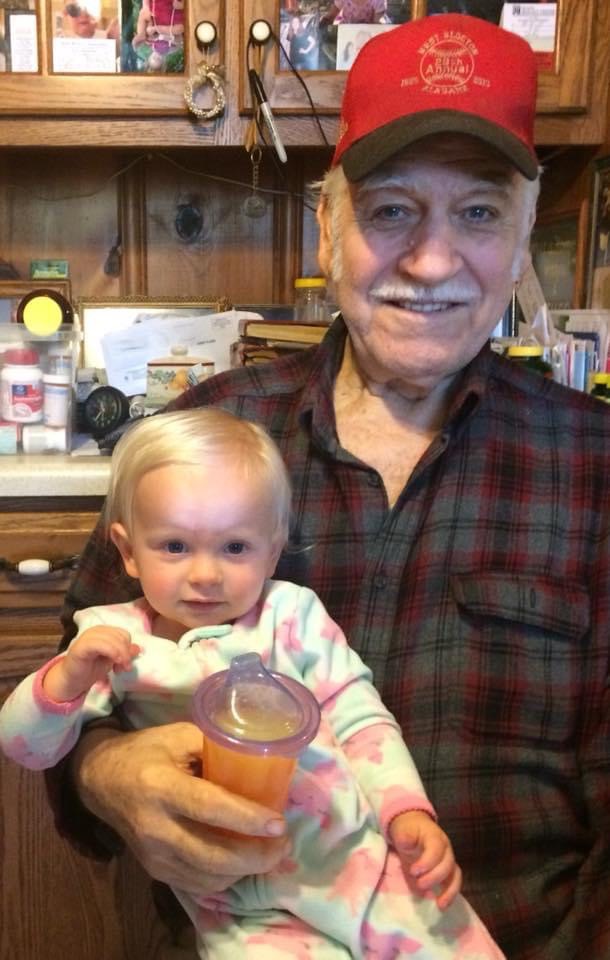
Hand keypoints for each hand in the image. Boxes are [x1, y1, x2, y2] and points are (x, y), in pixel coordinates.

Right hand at [43, 626, 139, 702]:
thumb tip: (138, 648)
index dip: (128, 648)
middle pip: (121, 636)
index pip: (124, 634)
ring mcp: (88, 637)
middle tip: (124, 668)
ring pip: (113, 639)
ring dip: (121, 655)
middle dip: (126, 653)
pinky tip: (114, 663)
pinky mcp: (81, 646)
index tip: (126, 664)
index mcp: (103, 632)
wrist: (73, 681)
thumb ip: (124, 652)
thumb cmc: (91, 669)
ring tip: (119, 669)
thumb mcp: (112, 660)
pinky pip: (101, 644)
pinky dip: (112, 653)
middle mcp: (96, 631)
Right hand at [72, 721, 289, 897]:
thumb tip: (260, 758)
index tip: (279, 823)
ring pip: (209, 876)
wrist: (101, 781)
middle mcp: (155, 827)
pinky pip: (198, 884)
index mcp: (161, 786)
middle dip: (256, 856)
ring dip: (247, 869)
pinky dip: (227, 877)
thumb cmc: (146, 751)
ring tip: (271, 851)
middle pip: (213, 855)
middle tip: (284, 844)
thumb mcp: (179, 735)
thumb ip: (216, 745)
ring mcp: (153, 855)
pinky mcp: (155, 871)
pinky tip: (243, 860)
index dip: (247, 818)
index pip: (209, 808)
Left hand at [389, 810, 461, 909]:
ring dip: (449, 891)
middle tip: (419, 884)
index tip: (414, 871)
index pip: (436, 849)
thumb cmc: (408, 830)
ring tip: (440, 905)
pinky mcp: (447, 872)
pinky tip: (442, 906)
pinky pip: (453, 884)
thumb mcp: (403, 830)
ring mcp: (449, 861)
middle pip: (447, 864)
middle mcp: (446, 849)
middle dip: (434, 877)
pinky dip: (450, 895)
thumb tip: (405, 842)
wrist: (413, 828)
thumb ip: (404, 836)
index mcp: (435, 837)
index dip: (427, 862)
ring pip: (455, 876)